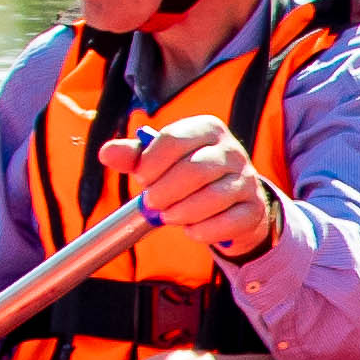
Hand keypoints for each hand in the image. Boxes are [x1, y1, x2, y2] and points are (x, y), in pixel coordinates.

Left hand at [118, 119, 282, 257]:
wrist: (231, 203)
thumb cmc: (188, 176)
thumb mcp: (161, 161)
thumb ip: (133, 156)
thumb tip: (106, 153)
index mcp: (207, 129)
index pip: (174, 139)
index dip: (151, 162)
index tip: (140, 178)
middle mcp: (232, 150)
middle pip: (194, 169)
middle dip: (164, 192)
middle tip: (151, 204)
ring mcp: (247, 180)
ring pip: (212, 198)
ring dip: (181, 213)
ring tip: (168, 216)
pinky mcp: (253, 209)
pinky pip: (226, 223)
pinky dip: (202, 231)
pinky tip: (191, 229)